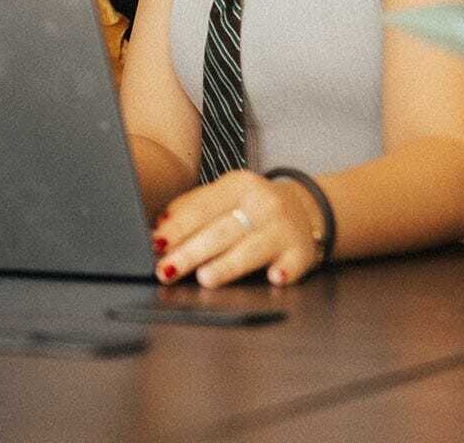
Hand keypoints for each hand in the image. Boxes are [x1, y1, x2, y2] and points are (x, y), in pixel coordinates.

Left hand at [152, 170, 320, 287]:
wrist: (307, 208)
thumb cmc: (253, 206)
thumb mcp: (225, 195)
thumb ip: (193, 207)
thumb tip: (159, 228)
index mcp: (237, 185)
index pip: (201, 208)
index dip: (176, 228)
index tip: (156, 245)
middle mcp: (262, 204)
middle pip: (220, 231)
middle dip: (190, 252)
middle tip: (167, 270)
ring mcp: (284, 228)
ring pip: (251, 249)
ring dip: (227, 264)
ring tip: (204, 278)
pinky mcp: (302, 252)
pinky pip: (293, 263)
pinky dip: (283, 271)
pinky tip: (274, 278)